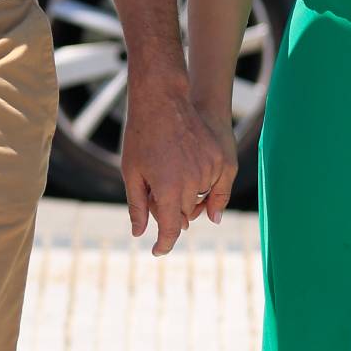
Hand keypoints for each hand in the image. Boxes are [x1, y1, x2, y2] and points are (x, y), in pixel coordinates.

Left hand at [119, 79, 233, 255]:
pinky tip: (184, 161)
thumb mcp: (132, 173)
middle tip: (154, 188)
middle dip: (169, 209)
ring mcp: (208, 170)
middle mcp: (192, 184)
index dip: (164, 244)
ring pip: (199, 199)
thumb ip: (138, 206)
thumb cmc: (141, 136)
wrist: (162, 100)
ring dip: (185, 195)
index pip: (170, 230)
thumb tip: (140, 233)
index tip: (158, 251)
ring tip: (167, 170)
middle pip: (183, 214)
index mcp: (169, 191)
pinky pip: (211, 181)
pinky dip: (199, 180)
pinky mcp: (218, 157)